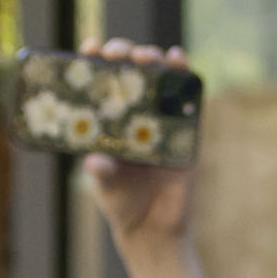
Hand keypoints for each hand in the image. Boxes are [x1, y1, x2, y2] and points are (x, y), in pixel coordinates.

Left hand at [77, 36, 199, 246]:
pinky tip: (178, 59)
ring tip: (146, 56)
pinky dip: (183, 75)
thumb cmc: (123, 203)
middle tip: (118, 53)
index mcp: (107, 121)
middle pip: (129, 71)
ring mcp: (160, 118)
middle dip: (123, 54)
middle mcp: (133, 113)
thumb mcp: (107, 188)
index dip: (94, 61)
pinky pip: (186, 97)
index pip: (99, 82)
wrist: (155, 228)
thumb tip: (94, 161)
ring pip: (158, 77)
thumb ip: (103, 174)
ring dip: (154, 59)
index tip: (89, 49)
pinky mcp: (185, 127)